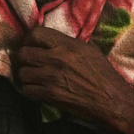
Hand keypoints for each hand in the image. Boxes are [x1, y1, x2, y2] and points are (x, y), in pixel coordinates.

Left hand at [14, 26, 133, 133]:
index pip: (36, 33)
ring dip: (25, 75)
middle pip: (23, 53)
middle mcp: (57, 58)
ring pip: (22, 72)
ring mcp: (52, 77)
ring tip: (32, 77)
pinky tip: (37, 89)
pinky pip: (27, 89)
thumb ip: (69, 44)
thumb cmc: (104, 75)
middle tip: (26, 62)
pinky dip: (30, 90)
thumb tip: (53, 42)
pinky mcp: (50, 94)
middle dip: (22, 58)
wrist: (111, 100)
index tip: (30, 44)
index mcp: (68, 45)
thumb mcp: (90, 50)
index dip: (28, 38)